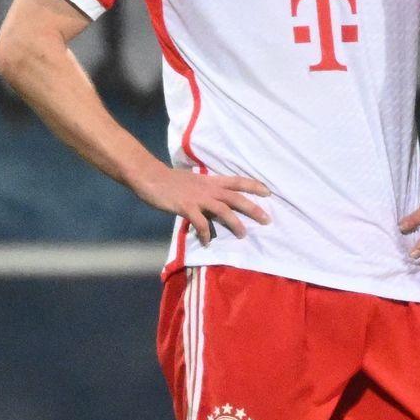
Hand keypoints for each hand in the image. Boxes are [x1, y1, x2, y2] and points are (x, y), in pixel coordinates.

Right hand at [132, 164, 270, 245]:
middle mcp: (208, 188)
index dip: (254, 185)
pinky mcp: (186, 207)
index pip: (237, 181)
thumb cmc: (170, 180)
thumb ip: (206, 189)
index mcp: (211, 180)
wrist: (151, 177)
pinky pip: (201, 223)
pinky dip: (206, 234)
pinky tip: (207, 242)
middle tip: (267, 219)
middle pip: (236, 197)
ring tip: (243, 234)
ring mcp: (198, 198)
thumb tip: (215, 199)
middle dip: (253, 208)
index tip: (268, 192)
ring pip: (223, 210)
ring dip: (235, 223)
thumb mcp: (194, 181)